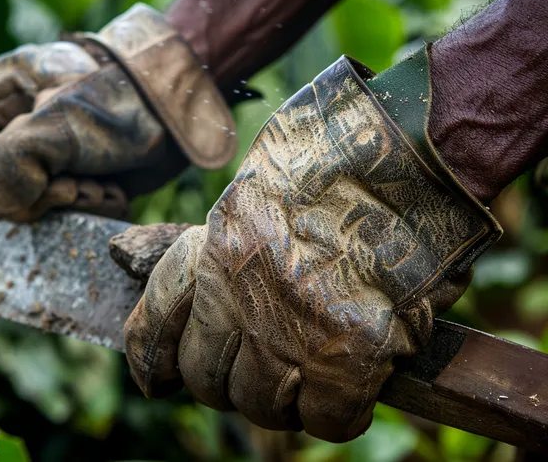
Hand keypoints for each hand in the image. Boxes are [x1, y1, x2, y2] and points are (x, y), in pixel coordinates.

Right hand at [0, 4, 235, 224]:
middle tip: (76, 184)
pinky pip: (63, 211)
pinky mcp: (73, 175)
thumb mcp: (53, 130)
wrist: (179, 108)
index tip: (29, 178)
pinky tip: (111, 189)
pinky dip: (88, 207)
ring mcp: (45, 153)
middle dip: (40, 195)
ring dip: (70, 203)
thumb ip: (3, 169)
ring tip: (100, 183)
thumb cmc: (117, 100)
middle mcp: (14, 127)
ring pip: (31, 206)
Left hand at [124, 56, 499, 441]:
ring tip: (313, 374)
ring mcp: (291, 329)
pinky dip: (339, 413)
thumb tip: (223, 291)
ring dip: (285, 400)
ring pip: (263, 406)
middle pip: (207, 378)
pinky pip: (327, 420)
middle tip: (262, 371)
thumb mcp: (265, 184)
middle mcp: (241, 293)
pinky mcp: (351, 355)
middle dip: (229, 382)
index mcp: (217, 245)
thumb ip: (236, 241)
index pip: (158, 321)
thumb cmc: (346, 151)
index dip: (153, 357)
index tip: (157, 377)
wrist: (416, 147)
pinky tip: (355, 389)